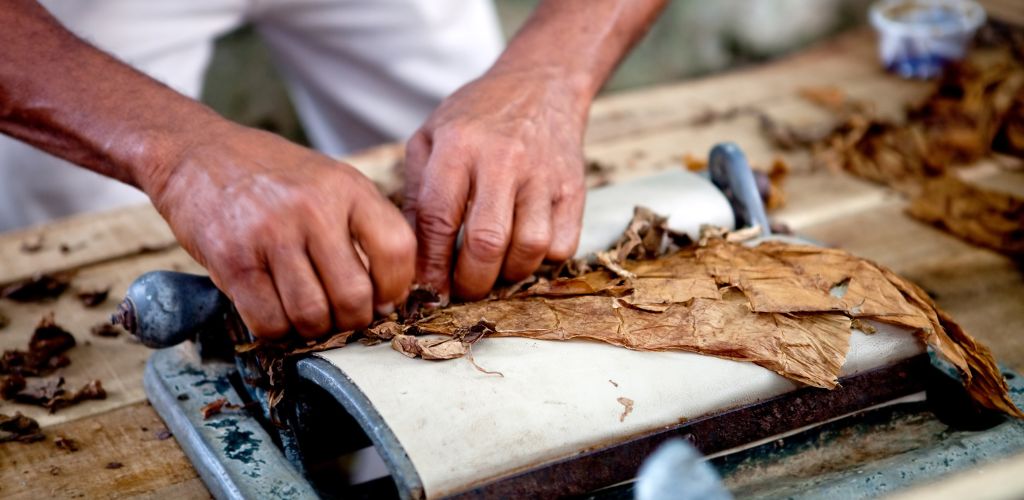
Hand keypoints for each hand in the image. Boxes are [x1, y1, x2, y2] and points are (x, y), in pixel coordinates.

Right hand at [148, 122, 414, 338]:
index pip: (397, 250)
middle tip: (340, 316)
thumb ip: (362, 225)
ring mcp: (271, 234)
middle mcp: (313, 208)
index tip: (383, 299)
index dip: (396, 288)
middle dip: (352, 320)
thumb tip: (389, 294)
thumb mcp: (329, 180)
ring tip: (306, 314)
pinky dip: (276, 330)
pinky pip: (268, 321)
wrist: (196, 153)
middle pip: (354, 296)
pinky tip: (275, 311)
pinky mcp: (232, 260)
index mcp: (347, 187)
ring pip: (312, 316)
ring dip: (312, 329)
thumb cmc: (272, 176)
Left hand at [404, 69, 587, 299]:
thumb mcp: (431, 137)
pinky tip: (524, 249)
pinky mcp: (574, 189)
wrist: (541, 84)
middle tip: (462, 288)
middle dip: (470, 281)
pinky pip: (563, 246)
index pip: (439, 218)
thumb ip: (416, 192)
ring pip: (530, 249)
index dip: (431, 265)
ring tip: (494, 270)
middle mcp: (503, 159)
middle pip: (487, 242)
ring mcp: (543, 175)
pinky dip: (542, 261)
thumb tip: (411, 254)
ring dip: (508, 275)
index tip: (428, 290)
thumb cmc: (476, 118)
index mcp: (459, 146)